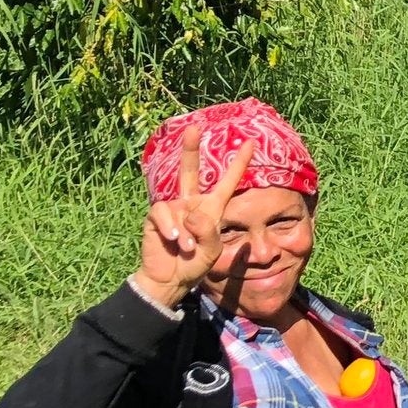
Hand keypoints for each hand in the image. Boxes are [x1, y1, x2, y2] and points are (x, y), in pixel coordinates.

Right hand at [133, 126, 257, 308]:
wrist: (171, 279)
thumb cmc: (195, 264)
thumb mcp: (213, 250)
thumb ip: (209, 232)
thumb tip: (192, 214)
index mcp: (212, 208)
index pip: (228, 182)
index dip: (239, 163)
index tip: (251, 142)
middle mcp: (192, 203)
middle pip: (191, 171)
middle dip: (190, 149)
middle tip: (193, 128)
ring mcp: (173, 209)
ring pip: (177, 201)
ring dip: (184, 229)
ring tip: (188, 248)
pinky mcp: (155, 217)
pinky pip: (163, 213)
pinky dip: (171, 228)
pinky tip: (174, 241)